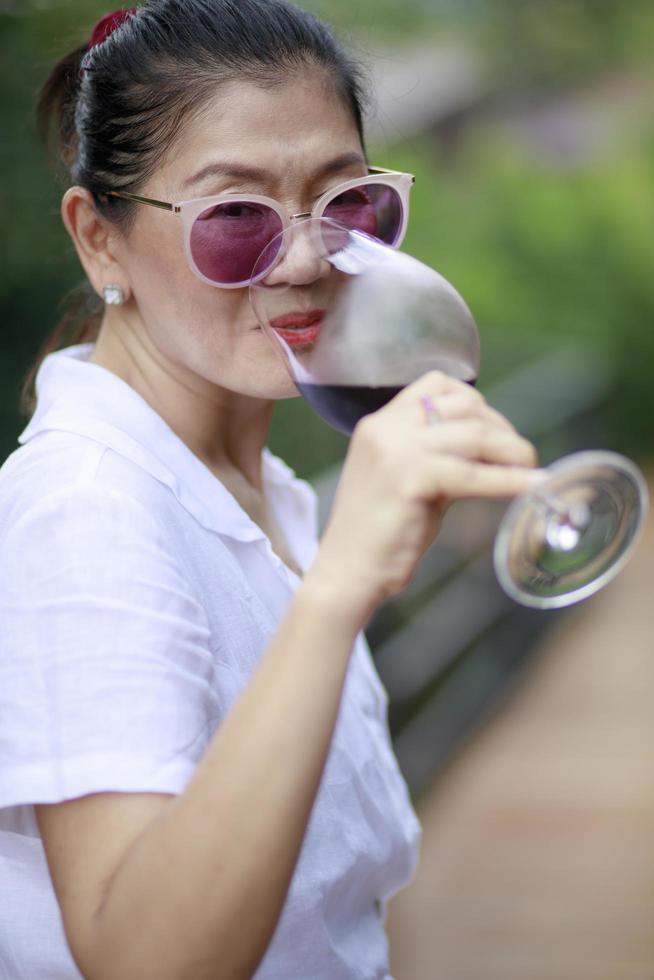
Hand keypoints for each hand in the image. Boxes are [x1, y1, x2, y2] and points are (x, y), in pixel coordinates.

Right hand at [310, 370, 539, 621]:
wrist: (348, 572)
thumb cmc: (381, 534)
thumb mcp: (408, 478)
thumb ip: (440, 456)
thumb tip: (493, 448)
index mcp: (381, 423)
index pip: (438, 384)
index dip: (477, 404)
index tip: (498, 431)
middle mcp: (386, 427)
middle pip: (463, 405)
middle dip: (501, 427)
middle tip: (521, 456)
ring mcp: (395, 450)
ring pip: (474, 434)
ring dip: (512, 451)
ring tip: (533, 470)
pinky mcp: (410, 478)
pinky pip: (473, 473)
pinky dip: (508, 481)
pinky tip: (531, 487)